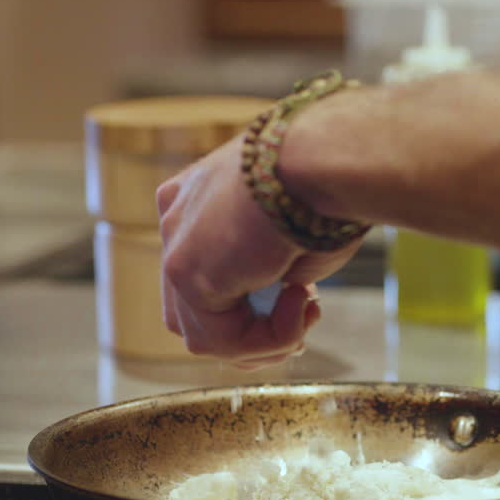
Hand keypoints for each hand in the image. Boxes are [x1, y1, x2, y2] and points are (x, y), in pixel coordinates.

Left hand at [157, 135, 361, 369]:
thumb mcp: (289, 232)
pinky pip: (225, 340)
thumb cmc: (324, 185)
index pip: (207, 275)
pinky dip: (272, 337)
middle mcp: (176, 219)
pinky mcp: (186, 275)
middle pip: (197, 312)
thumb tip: (278, 301)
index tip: (302, 299)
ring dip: (268, 340)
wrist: (323, 159)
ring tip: (308, 310)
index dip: (252, 306)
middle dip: (254, 332)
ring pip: (208, 335)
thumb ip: (269, 269)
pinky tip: (300, 302)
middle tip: (305, 316)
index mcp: (199, 198)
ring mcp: (175, 247)